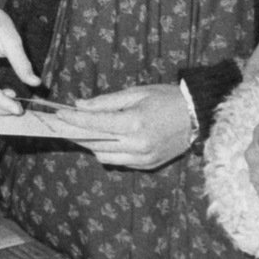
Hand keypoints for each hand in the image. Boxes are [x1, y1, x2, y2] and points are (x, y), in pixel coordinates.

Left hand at [67, 84, 194, 169]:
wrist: (199, 115)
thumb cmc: (167, 98)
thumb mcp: (137, 93)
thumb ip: (107, 102)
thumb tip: (80, 106)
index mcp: (135, 123)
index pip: (95, 124)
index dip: (74, 120)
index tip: (59, 114)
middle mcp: (138, 145)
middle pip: (96, 143)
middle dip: (78, 133)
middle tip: (65, 124)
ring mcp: (143, 158)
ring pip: (105, 157)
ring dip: (92, 145)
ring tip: (85, 132)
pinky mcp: (148, 166)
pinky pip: (120, 162)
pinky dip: (109, 152)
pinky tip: (108, 140)